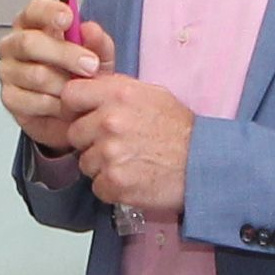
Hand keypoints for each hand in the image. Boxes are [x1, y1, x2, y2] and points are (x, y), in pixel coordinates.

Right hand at [0, 0, 103, 152]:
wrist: (75, 110)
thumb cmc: (79, 74)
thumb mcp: (98, 56)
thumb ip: (97, 42)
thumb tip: (90, 30)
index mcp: (35, 24)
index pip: (35, 10)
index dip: (50, 12)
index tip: (69, 19)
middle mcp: (15, 44)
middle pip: (29, 43)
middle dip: (65, 55)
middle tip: (90, 66)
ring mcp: (8, 71)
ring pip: (36, 75)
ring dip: (65, 85)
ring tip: (81, 90)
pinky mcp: (10, 98)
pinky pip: (33, 101)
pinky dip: (56, 105)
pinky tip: (67, 104)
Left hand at [62, 72, 193, 218]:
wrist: (205, 163)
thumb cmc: (180, 129)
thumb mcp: (151, 94)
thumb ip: (115, 90)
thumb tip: (87, 87)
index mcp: (117, 94)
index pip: (70, 95)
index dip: (74, 108)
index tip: (83, 116)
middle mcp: (110, 121)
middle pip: (74, 134)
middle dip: (90, 141)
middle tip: (116, 145)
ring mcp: (110, 154)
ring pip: (85, 163)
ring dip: (101, 166)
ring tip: (129, 163)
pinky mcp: (115, 183)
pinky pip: (98, 186)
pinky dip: (112, 187)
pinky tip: (132, 179)